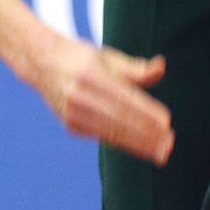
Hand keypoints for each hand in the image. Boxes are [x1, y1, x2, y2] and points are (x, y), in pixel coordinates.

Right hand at [37, 35, 173, 165]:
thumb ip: (135, 68)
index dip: (146, 113)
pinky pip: (103, 137)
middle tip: (168, 146)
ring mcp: (72, 113)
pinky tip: (142, 148)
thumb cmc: (82, 59)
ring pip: (112, 133)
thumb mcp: (107, 57)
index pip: (124, 98)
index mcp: (90, 75)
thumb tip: (160, 67)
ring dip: (139, 145)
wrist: (42, 64)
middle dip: (146, 135)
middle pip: (119, 120)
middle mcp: (79, 96)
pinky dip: (123, 143)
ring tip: (160, 152)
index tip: (166, 123)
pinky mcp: (71, 126)